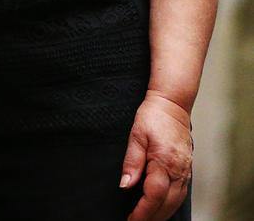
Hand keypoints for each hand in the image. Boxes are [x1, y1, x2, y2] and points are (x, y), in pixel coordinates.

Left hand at [121, 91, 192, 220]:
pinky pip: (181, 193)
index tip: (132, 220)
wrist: (173, 104)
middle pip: (167, 204)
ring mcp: (185, 170)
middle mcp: (178, 170)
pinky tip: (162, 206)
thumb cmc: (153, 116)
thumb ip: (132, 162)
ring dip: (162, 214)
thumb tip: (125, 185)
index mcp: (164, 161)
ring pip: (176, 202)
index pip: (154, 196)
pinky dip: (171, 204)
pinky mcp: (187, 168)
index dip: (142, 212)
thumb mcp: (136, 134)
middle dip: (152, 218)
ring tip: (146, 219)